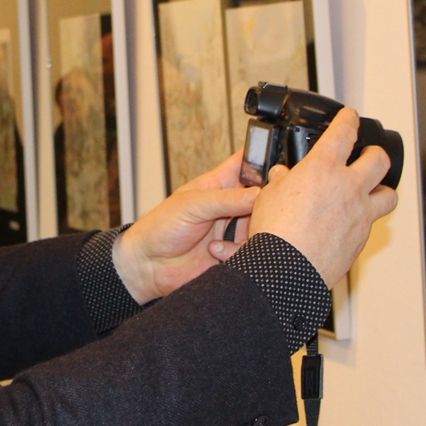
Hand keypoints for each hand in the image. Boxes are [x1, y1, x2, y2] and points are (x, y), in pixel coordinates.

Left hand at [112, 152, 259, 303]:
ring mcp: (234, 230)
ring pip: (263, 225)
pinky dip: (241, 252)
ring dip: (254, 230)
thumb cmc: (160, 227)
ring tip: (236, 234)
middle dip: (267, 203)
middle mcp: (231, 206)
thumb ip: (227, 199)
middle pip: (265, 196)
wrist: (148, 266)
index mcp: (220, 184)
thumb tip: (259, 195)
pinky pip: (252, 251)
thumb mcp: (193, 205)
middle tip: (256, 209)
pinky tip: (217, 251)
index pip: (248, 163)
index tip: (276, 167)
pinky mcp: (234, 254)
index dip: (264, 159)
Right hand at [248, 108, 397, 286]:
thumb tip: (283, 177)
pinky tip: (349, 226)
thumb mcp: (268, 197)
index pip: (343, 132)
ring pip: (389, 195)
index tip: (349, 117)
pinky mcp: (361, 239)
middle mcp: (348, 188)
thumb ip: (281, 182)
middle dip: (375, 153)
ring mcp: (360, 214)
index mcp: (322, 169)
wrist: (287, 272)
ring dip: (382, 190)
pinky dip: (363, 222)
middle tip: (369, 155)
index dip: (348, 120)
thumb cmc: (275, 235)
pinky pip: (371, 225)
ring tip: (373, 192)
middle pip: (379, 159)